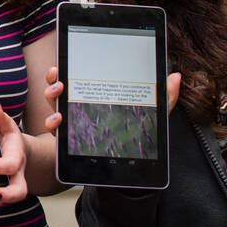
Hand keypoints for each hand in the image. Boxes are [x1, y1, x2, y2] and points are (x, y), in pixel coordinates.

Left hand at [0, 103, 28, 208]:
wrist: (17, 152)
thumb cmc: (9, 140)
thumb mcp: (7, 126)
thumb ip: (1, 118)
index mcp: (17, 158)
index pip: (11, 165)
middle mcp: (15, 176)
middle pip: (16, 192)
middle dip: (2, 195)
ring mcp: (7, 186)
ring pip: (1, 201)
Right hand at [41, 67, 182, 134]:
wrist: (124, 166)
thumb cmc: (134, 135)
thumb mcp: (150, 114)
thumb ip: (164, 97)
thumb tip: (176, 77)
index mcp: (94, 95)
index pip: (78, 75)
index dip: (69, 65)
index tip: (66, 60)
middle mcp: (77, 107)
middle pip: (59, 87)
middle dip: (54, 77)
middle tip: (58, 73)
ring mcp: (71, 123)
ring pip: (53, 104)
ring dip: (51, 94)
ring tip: (59, 90)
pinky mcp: (67, 139)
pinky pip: (53, 130)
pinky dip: (51, 122)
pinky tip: (58, 119)